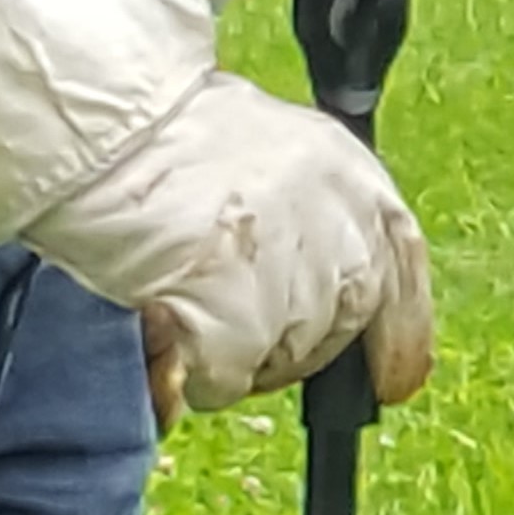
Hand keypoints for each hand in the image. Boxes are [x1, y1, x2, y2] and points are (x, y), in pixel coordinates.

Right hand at [21, 74, 438, 421]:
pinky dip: (195, 373)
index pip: (403, 268)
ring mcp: (300, 283)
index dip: (401, 334)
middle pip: (341, 326)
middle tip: (232, 321)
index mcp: (356, 180)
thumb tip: (312, 273)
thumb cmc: (166, 136)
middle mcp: (344, 231)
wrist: (110, 133)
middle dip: (292, 343)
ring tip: (184, 297)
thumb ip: (312, 210)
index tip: (393, 380)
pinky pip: (226, 381)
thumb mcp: (276, 152)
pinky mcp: (244, 325)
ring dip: (239, 353)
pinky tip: (166, 324)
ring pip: (283, 359)